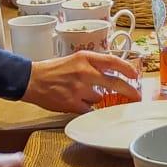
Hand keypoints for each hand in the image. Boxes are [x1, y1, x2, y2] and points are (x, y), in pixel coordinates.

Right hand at [23, 53, 141, 112]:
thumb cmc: (53, 70)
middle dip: (129, 91)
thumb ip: (93, 65)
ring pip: (99, 98)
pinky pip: (89, 109)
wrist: (31, 80)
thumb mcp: (75, 59)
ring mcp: (79, 88)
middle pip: (115, 83)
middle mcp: (84, 71)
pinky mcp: (72, 103)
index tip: (135, 75)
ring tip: (79, 93)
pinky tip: (76, 102)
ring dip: (94, 98)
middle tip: (136, 96)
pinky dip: (86, 108)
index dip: (127, 69)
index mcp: (85, 58)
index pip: (113, 61)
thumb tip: (114, 73)